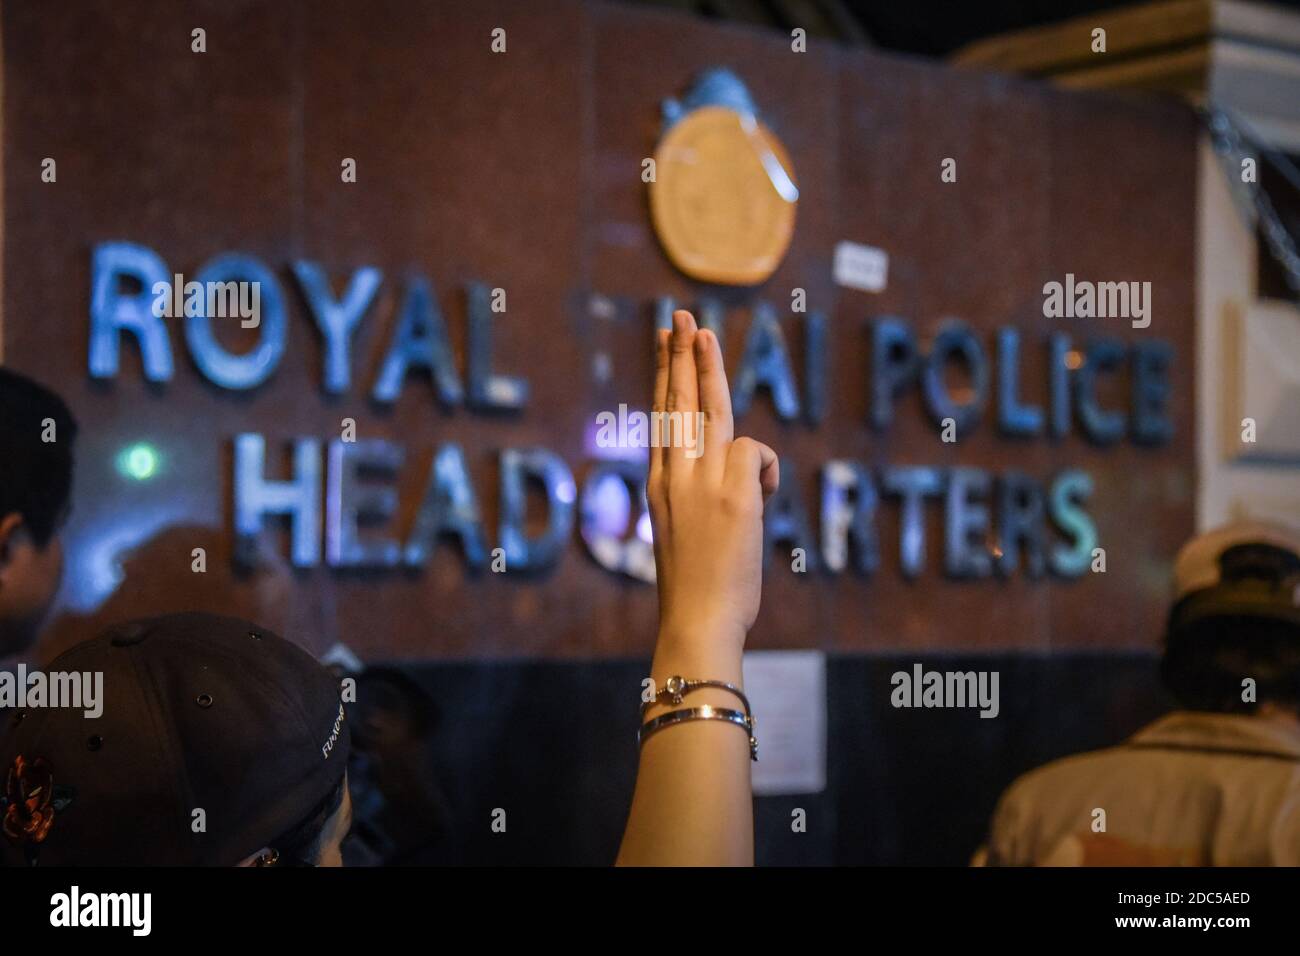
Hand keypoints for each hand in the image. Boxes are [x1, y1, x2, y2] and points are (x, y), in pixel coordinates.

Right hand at [649, 310, 778, 654]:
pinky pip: (756, 454)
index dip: (664, 377)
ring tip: (705, 331)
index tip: (664, 344)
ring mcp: (700, 481)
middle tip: (679, 316)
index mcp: (660, 485)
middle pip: (677, 401)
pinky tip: (763, 497)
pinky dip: (766, 472)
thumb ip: (703, 491)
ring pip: (709, 409)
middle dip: (679, 354)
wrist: (697, 619)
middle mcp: (673, 475)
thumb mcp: (688, 531)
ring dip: (709, 367)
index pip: (662, 419)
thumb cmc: (697, 587)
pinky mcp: (732, 493)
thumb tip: (742, 467)